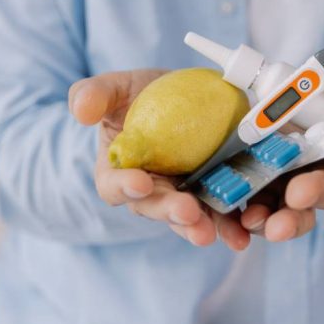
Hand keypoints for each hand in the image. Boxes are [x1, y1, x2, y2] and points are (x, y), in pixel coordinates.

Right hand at [68, 70, 251, 250]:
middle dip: (170, 212)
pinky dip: (232, 224)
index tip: (139, 182)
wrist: (181, 94)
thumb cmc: (139, 94)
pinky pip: (223, 210)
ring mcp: (183, 193)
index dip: (124, 186)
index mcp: (118, 170)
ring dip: (200, 227)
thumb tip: (81, 110)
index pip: (113, 185)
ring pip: (190, 217)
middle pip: (155, 207)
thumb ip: (94, 94)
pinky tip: (243, 235)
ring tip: (211, 234)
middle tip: (187, 213)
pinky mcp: (214, 191)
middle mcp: (150, 190)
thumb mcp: (115, 88)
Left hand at [239, 55, 323, 241]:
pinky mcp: (273, 203)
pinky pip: (268, 219)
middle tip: (299, 193)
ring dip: (290, 220)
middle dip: (317, 191)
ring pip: (303, 213)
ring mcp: (303, 192)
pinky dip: (258, 221)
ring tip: (274, 226)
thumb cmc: (318, 94)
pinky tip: (246, 221)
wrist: (279, 113)